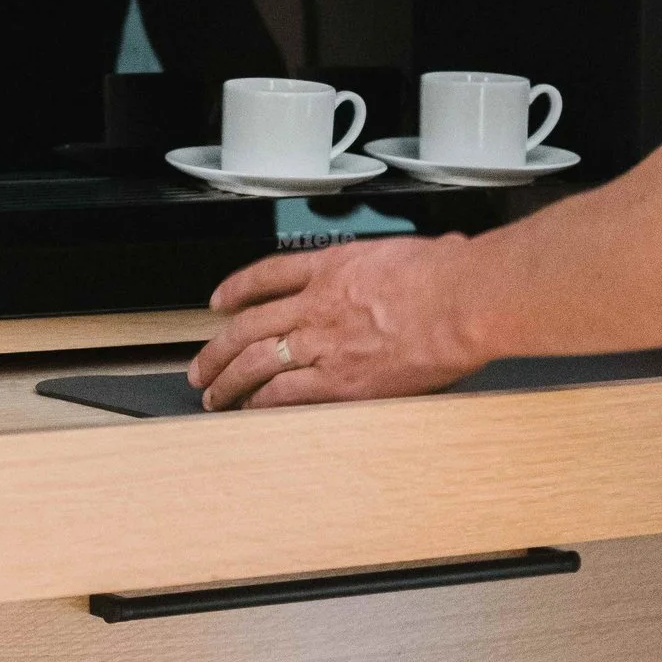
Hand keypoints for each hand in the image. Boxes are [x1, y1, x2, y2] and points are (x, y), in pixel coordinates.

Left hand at [193, 235, 489, 408]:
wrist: (461, 300)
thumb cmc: (450, 275)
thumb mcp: (412, 252)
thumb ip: (400, 264)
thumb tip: (426, 260)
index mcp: (333, 267)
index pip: (268, 275)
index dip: (237, 288)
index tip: (221, 299)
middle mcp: (317, 304)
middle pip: (246, 325)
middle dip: (217, 347)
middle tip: (200, 364)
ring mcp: (323, 343)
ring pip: (254, 361)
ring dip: (227, 380)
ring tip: (213, 395)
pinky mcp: (340, 380)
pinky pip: (285, 393)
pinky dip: (262, 402)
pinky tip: (250, 409)